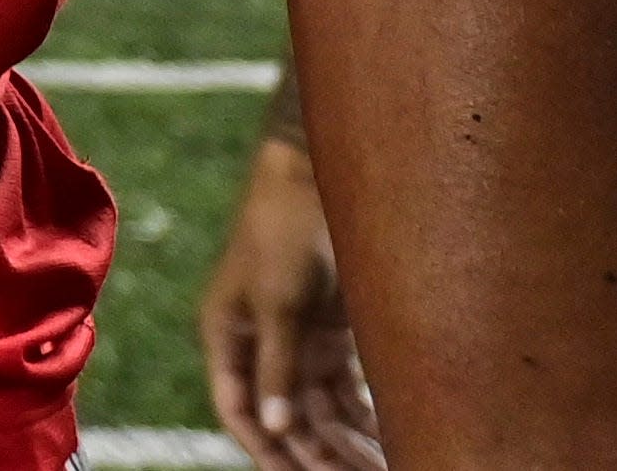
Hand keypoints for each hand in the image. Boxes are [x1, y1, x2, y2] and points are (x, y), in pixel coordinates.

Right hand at [202, 136, 377, 470]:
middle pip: (288, 418)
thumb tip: (276, 428)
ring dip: (346, 442)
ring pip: (322, 410)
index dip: (264, 449)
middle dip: (318, 454)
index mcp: (227, 336)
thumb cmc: (283, 230)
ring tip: (381, 469)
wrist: (314, 175)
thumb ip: (277, 367)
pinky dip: (365, 418)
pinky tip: (389, 441)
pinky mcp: (332, 334)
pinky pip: (347, 390)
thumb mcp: (278, 300)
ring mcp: (298, 342)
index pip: (239, 410)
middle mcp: (260, 346)